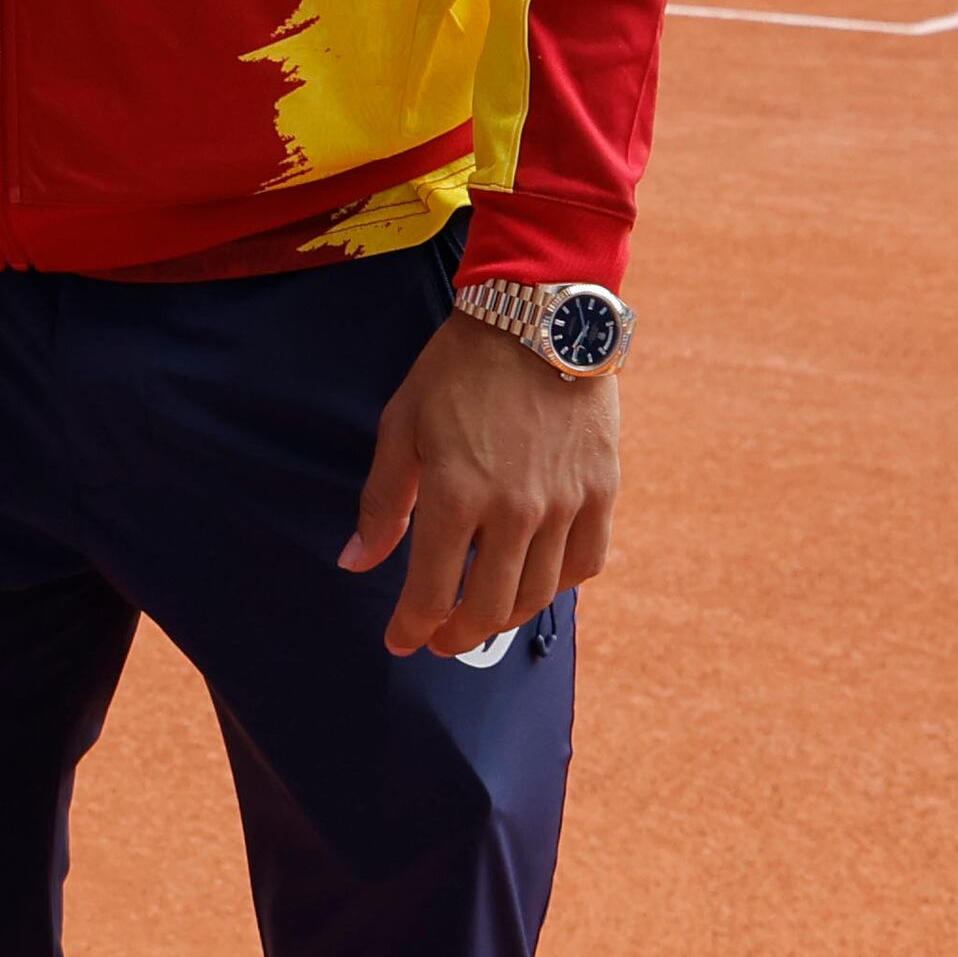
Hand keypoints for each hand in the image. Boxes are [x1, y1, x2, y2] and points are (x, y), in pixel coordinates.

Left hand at [340, 311, 620, 659]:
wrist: (538, 315)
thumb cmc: (459, 368)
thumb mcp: (403, 424)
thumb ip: (381, 501)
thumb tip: (355, 563)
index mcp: (456, 493)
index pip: (430, 592)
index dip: (411, 627)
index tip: (400, 641)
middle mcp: (514, 510)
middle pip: (488, 608)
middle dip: (456, 635)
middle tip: (439, 637)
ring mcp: (564, 503)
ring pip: (536, 595)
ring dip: (503, 618)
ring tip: (482, 613)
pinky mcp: (602, 491)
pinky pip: (585, 563)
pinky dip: (558, 584)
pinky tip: (534, 579)